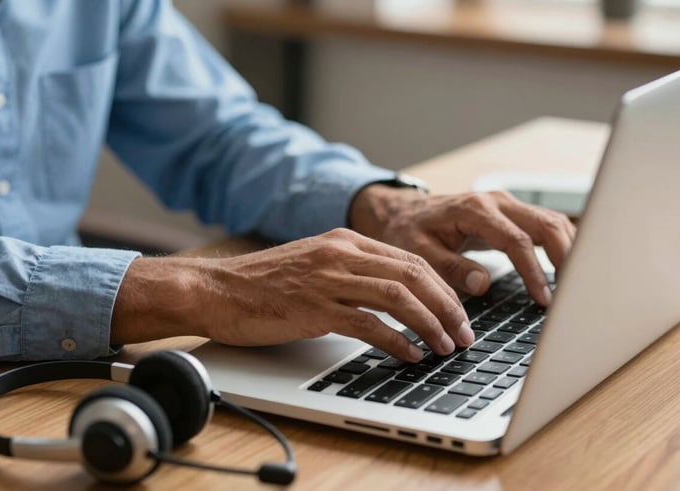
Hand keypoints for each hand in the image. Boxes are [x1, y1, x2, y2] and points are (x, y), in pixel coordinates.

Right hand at [111, 229, 472, 361]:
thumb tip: (396, 297)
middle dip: (447, 307)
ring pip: (398, 296)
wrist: (216, 289)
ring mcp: (328, 279)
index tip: (458, 313)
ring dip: (429, 324)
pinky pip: (368, 323)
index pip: (411, 260)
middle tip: (463, 334)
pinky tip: (409, 355)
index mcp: (345, 242)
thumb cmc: (263, 283)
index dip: (442, 289)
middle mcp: (341, 254)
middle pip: (413, 275)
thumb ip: (353, 273)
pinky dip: (396, 341)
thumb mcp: (316, 265)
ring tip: (445, 347)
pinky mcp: (313, 307)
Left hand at [349, 185, 575, 305]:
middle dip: (566, 257)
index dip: (533, 271)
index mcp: (474, 211)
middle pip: (546, 224)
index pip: (516, 241)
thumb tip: (481, 284)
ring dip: (569, 250)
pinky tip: (565, 269)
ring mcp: (506, 205)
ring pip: (552, 221)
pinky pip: (545, 225)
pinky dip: (560, 245)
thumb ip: (449, 268)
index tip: (544, 299)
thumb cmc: (407, 231)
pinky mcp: (511, 213)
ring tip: (576, 285)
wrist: (402, 212)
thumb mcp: (418, 252)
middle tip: (575, 292)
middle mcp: (496, 202)